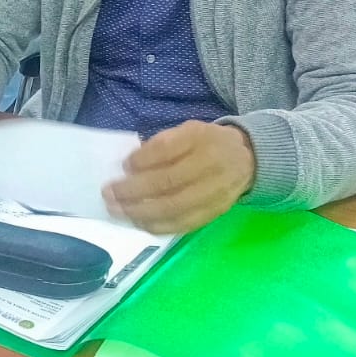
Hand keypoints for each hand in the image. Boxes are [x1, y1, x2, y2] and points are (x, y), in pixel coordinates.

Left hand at [104, 121, 256, 233]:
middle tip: (108, 194)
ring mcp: (213, 194)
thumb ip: (161, 144)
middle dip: (132, 191)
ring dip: (139, 213)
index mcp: (201, 139)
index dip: (142, 160)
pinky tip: (138, 222)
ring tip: (116, 211)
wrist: (246, 160)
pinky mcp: (213, 214)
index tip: (123, 165)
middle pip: (167, 183)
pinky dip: (157, 226)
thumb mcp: (186, 130)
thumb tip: (130, 165)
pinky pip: (182, 225)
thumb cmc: (206, 143)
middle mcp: (210, 167)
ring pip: (173, 209)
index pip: (167, 150)